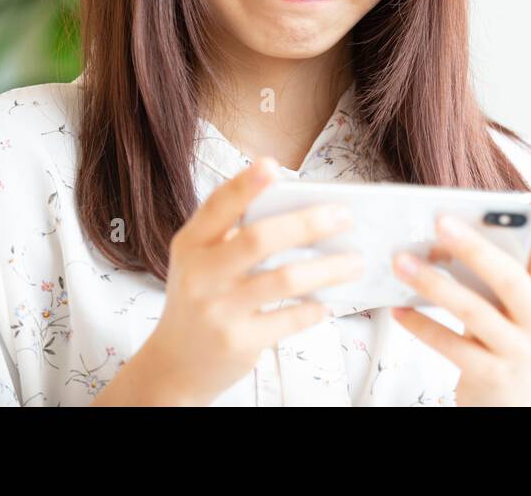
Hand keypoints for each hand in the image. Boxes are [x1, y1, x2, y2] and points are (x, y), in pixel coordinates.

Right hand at [93, 156, 364, 405]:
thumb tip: (301, 208)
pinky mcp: (238, 342)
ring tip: (355, 262)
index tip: (271, 165)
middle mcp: (200, 275)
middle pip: (259, 239)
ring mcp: (218, 311)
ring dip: (327, 268)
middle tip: (345, 215)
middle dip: (308, 223)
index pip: (217, 207)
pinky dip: (314, 308)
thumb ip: (233, 233)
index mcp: (191, 244)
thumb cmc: (201, 298)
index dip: (244, 186)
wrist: (175, 363)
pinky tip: (328, 302)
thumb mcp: (201, 260)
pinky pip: (288, 319)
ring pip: (284, 279)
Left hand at [389, 187, 530, 405]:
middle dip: (474, 248)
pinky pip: (452, 346)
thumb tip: (438, 237)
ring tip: (401, 262)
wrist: (507, 407)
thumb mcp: (504, 307)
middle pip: (510, 278)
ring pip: (475, 312)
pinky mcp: (493, 376)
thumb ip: (486, 276)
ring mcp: (518, 351)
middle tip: (439, 222)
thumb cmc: (498, 340)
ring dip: (434, 284)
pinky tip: (398, 309)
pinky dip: (422, 326)